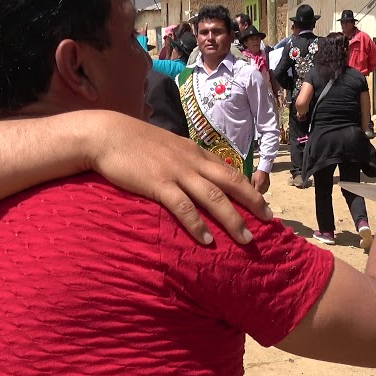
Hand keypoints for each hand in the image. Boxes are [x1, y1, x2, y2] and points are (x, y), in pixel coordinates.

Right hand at [88, 114, 272, 244]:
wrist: (107, 134)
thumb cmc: (134, 142)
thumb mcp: (168, 147)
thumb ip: (185, 161)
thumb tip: (197, 177)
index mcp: (196, 152)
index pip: (230, 171)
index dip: (250, 188)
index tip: (264, 204)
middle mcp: (193, 161)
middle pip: (231, 183)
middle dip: (253, 203)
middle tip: (268, 221)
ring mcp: (177, 172)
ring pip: (214, 197)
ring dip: (233, 219)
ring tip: (246, 238)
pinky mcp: (159, 184)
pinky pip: (184, 207)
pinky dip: (198, 225)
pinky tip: (207, 240)